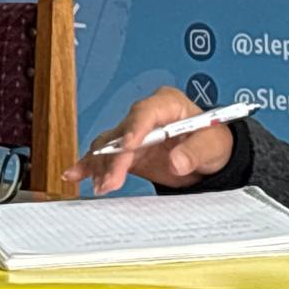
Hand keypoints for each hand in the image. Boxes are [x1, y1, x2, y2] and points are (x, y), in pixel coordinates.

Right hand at [63, 86, 234, 193]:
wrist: (209, 155)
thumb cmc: (212, 141)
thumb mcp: (213, 145)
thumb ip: (195, 152)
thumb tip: (177, 161)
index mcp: (167, 104)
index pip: (145, 112)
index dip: (134, 128)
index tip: (128, 146)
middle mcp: (144, 115)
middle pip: (122, 133)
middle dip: (114, 158)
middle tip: (111, 180)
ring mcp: (132, 133)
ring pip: (108, 145)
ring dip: (101, 165)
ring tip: (100, 184)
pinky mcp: (126, 151)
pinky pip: (104, 156)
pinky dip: (90, 165)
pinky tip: (75, 174)